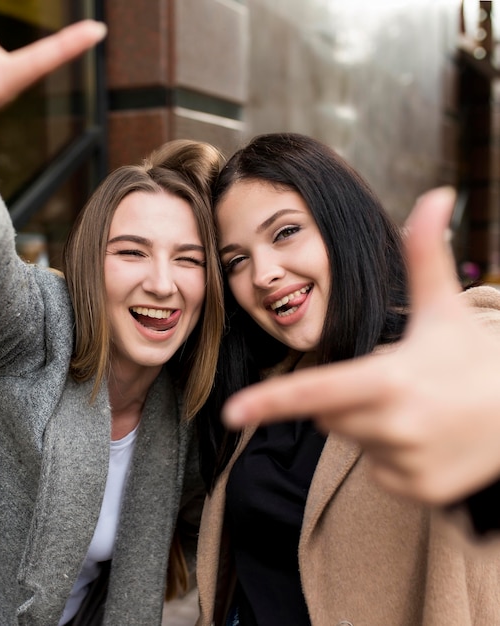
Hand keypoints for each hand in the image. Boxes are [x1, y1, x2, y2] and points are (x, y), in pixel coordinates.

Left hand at [222, 187, 499, 504]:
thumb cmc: (473, 358)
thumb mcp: (446, 310)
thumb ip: (426, 256)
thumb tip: (435, 196)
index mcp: (390, 381)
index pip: (315, 393)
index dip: (270, 401)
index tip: (229, 412)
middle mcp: (394, 428)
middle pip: (326, 414)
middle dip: (343, 398)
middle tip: (393, 383)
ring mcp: (407, 465)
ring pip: (350, 440)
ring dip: (367, 424)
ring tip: (415, 408)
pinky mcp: (419, 492)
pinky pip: (376, 468)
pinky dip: (390, 453)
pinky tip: (426, 437)